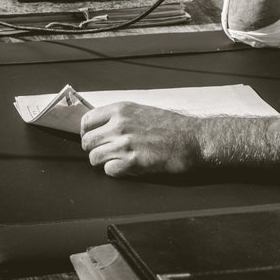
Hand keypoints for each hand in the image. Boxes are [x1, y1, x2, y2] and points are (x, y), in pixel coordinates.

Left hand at [79, 102, 200, 177]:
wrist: (193, 139)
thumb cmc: (171, 126)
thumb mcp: (142, 111)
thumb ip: (120, 117)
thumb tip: (100, 127)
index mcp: (121, 109)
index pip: (86, 121)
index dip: (87, 133)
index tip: (93, 138)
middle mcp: (120, 124)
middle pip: (87, 142)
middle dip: (95, 149)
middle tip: (107, 152)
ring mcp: (125, 143)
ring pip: (94, 158)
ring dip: (104, 161)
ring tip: (119, 160)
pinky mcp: (132, 161)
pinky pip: (109, 170)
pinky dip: (116, 171)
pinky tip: (129, 166)